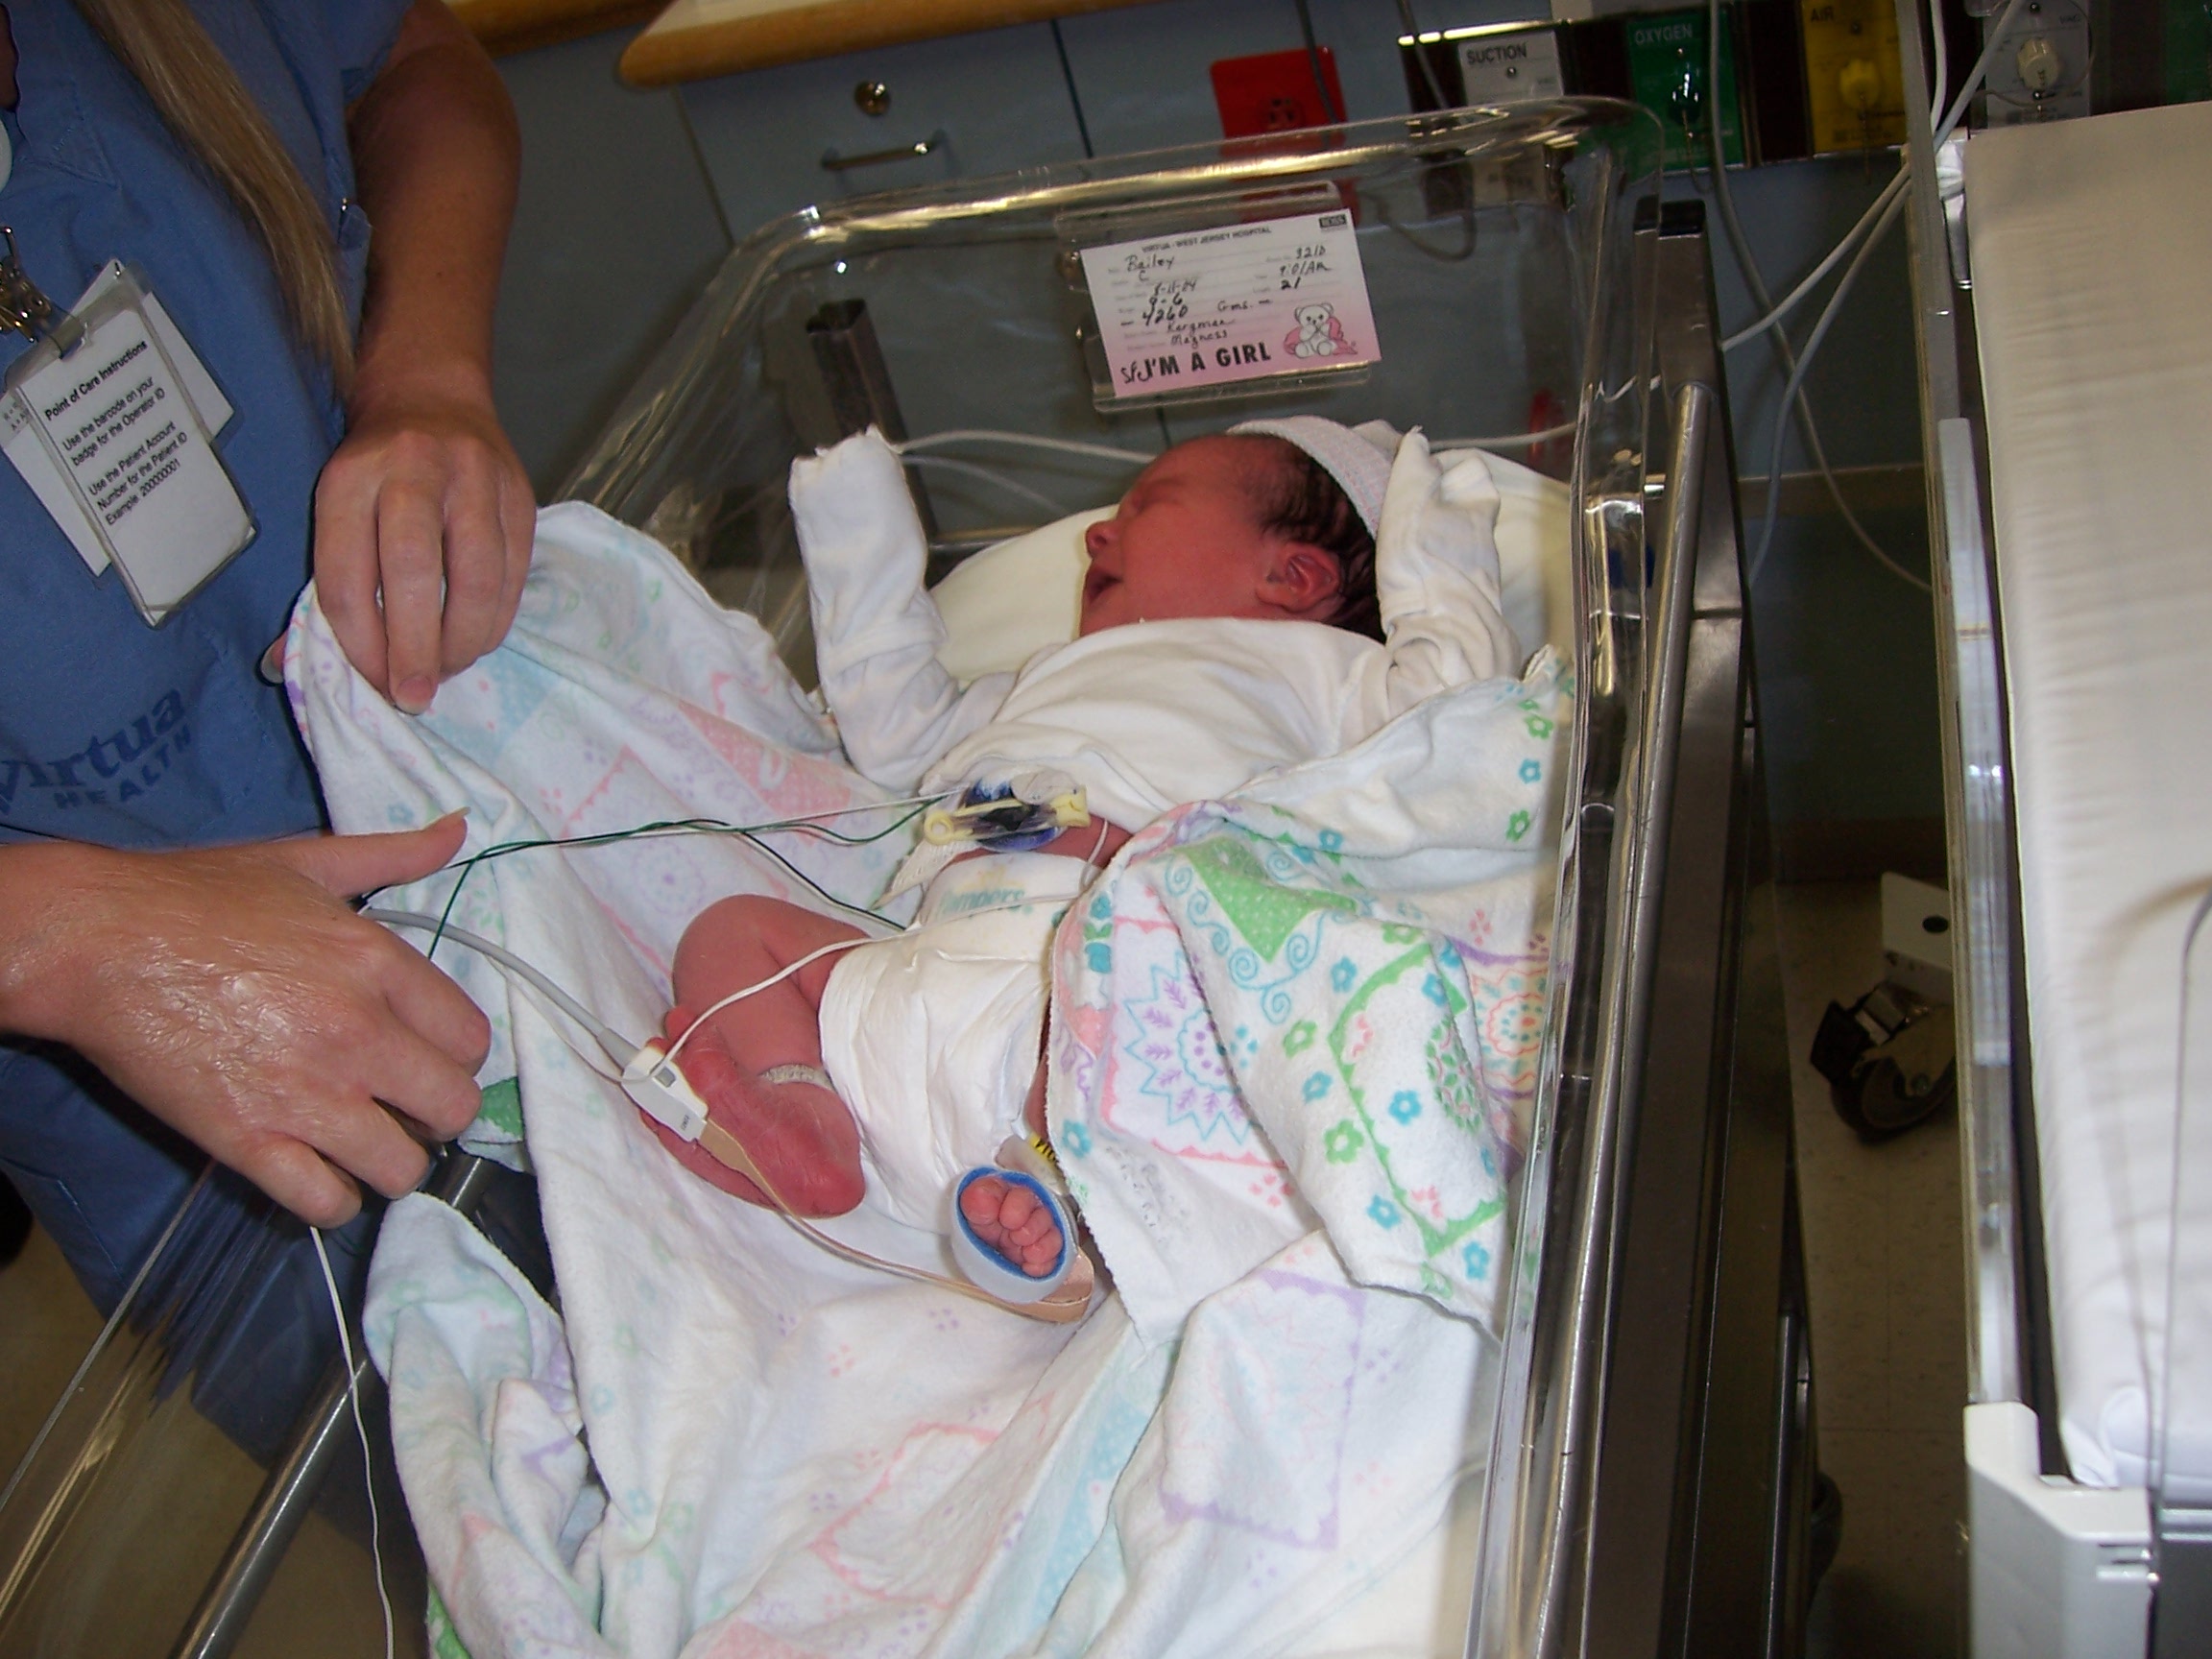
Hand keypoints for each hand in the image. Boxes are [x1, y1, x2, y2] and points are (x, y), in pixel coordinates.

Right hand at [0, 817, 490, 1226]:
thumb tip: (458, 828)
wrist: (98, 940)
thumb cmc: (198, 895)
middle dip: (436, 1114)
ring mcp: (305, 1095)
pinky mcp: (248, 1140)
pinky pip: (326, 1202)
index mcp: (378, 966)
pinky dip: (331, 1200)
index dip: (457, 1056)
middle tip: (404, 1107)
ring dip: (389, 1163)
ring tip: (363, 1145)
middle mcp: (357, 1035)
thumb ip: (393, 853)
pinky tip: (318, 1174)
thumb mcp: (306, 861)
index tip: (429, 1057)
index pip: (471, 1040)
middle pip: (454, 1108)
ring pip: (401, 1168)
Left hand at [314, 368, 532, 713]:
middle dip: (414, 647)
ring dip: (463, 639)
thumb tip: (284, 666)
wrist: (432, 397)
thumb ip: (323, 583)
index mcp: (350, 478)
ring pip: (475, 575)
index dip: (359, 641)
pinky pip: (513, 571)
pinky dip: (497, 618)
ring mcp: (473, 478)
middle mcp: (412, 470)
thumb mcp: (334, 507)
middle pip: (412, 570)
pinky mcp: (518, 494)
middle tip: (415, 695)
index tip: (373, 682)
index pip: (346, 573)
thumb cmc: (375, 472)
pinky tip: (477, 638)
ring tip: (449, 668)